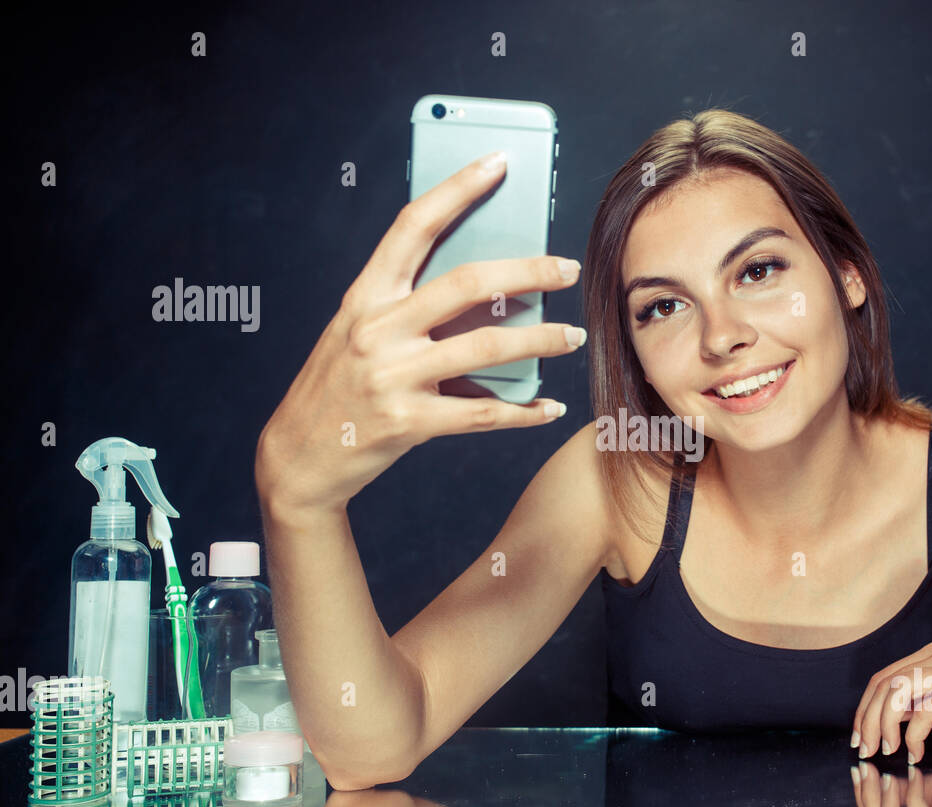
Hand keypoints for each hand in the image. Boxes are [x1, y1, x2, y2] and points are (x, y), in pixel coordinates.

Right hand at [255, 150, 586, 515]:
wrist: (297, 459)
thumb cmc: (339, 389)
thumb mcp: (360, 334)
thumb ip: (410, 308)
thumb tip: (490, 288)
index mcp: (365, 297)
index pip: (413, 225)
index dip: (458, 188)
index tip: (499, 161)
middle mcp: (377, 329)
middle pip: (468, 283)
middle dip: (529, 271)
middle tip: (568, 269)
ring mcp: (392, 376)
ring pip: (487, 347)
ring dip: (541, 341)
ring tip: (572, 336)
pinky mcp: (407, 422)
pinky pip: (482, 413)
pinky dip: (524, 411)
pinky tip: (549, 406)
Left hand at [850, 641, 931, 764]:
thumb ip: (909, 705)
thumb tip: (872, 716)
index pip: (883, 677)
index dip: (864, 709)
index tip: (858, 739)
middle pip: (887, 683)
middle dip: (869, 720)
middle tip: (865, 750)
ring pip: (901, 691)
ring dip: (885, 725)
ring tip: (886, 751)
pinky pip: (927, 711)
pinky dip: (914, 737)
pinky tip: (916, 755)